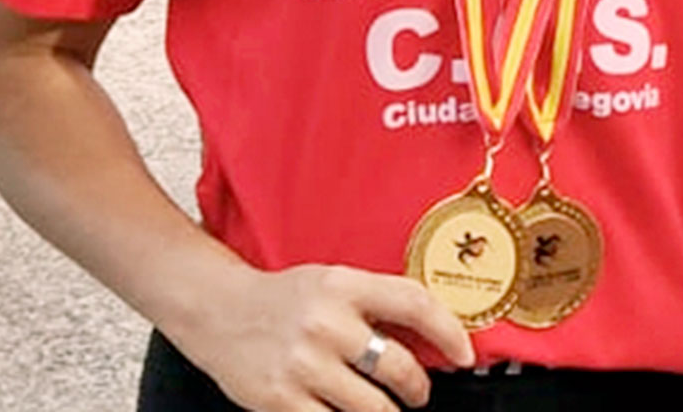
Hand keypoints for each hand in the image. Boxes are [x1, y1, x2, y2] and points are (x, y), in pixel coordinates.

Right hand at [172, 262, 475, 411]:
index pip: (415, 304)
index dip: (449, 332)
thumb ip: (375, 304)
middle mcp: (326, 323)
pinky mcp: (281, 400)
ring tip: (385, 406)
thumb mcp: (332, 282)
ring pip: (373, 407)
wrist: (218, 312)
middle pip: (399, 367)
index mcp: (344, 285)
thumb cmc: (284, 298)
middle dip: (418, 388)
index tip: (464, 354)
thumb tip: (432, 337)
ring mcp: (303, 364)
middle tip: (417, 392)